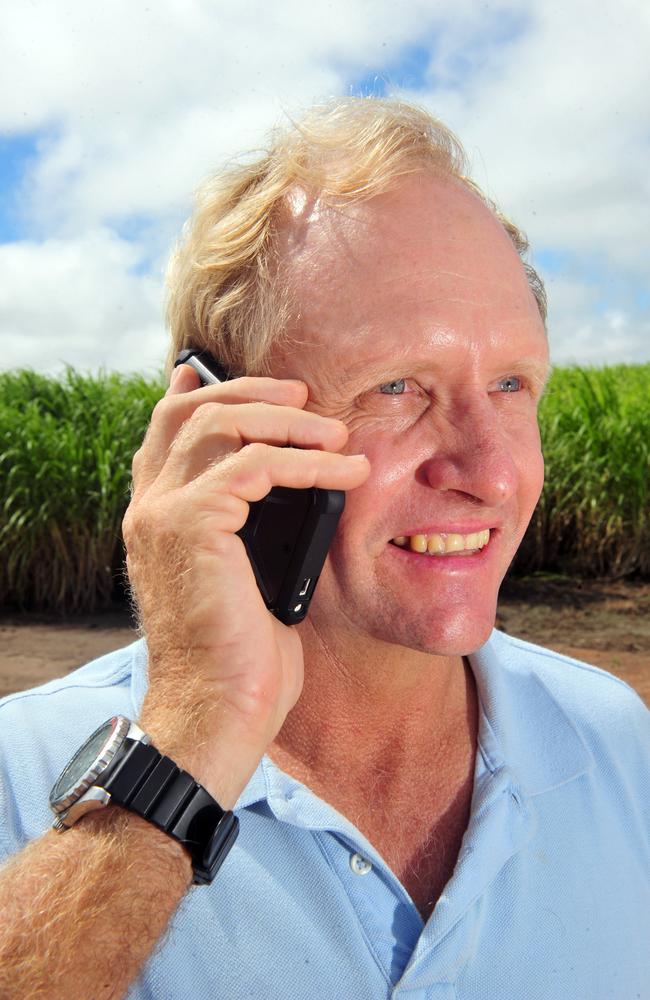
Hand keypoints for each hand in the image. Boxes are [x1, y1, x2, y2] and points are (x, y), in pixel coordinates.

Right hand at [122, 364, 369, 800]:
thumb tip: (300, 493)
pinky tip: (345, 469)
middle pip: (188, 412)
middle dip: (252, 392)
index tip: (251, 382)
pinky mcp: (191, 525)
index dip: (204, 396)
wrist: (221, 709)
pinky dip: (307, 460)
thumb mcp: (247, 577)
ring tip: (336, 431)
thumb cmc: (242, 655)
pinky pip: (256, 465)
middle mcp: (149, 508)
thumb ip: (254, 528)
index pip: (168, 433)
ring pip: (219, 425)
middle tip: (304, 395)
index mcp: (157, 517)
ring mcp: (162, 513)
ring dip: (286, 419)